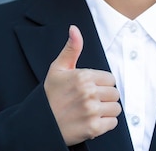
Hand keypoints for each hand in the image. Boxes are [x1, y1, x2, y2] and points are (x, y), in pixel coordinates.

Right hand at [44, 25, 121, 145]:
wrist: (40, 124)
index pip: (110, 79)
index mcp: (83, 76)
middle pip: (115, 93)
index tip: (90, 89)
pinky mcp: (93, 128)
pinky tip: (91, 121)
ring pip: (116, 108)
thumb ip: (71, 48)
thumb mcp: (58, 69)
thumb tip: (74, 28)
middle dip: (105, 98)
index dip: (102, 84)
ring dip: (106, 111)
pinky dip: (105, 124)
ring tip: (91, 112)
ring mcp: (91, 111)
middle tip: (90, 102)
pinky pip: (113, 123)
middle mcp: (89, 92)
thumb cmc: (50, 95)